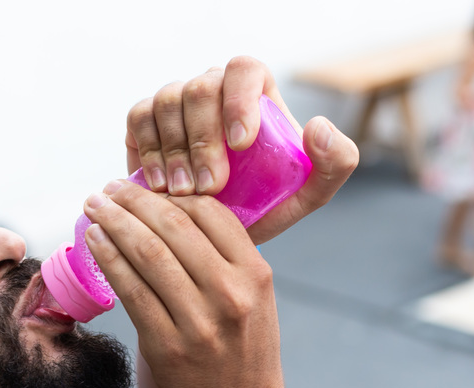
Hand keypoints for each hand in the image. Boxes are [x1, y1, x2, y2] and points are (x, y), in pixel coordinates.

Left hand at [83, 180, 286, 387]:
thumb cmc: (243, 350)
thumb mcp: (255, 298)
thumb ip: (224, 257)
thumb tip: (169, 211)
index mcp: (255, 274)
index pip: (209, 213)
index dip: (168, 194)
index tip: (142, 185)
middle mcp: (230, 294)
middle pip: (173, 227)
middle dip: (132, 201)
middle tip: (107, 189)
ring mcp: (198, 322)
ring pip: (147, 255)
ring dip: (113, 224)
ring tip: (93, 208)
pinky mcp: (167, 347)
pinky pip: (130, 292)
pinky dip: (109, 260)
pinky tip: (94, 243)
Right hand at [125, 55, 358, 244]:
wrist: (220, 230)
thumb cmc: (268, 203)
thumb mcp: (310, 192)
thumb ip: (335, 162)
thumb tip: (318, 127)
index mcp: (256, 91)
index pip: (244, 70)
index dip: (239, 99)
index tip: (241, 144)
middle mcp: (213, 87)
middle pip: (200, 88)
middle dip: (204, 139)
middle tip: (211, 186)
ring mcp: (176, 101)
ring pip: (166, 102)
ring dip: (174, 151)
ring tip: (184, 192)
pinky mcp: (145, 121)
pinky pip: (138, 119)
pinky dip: (148, 152)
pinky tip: (159, 186)